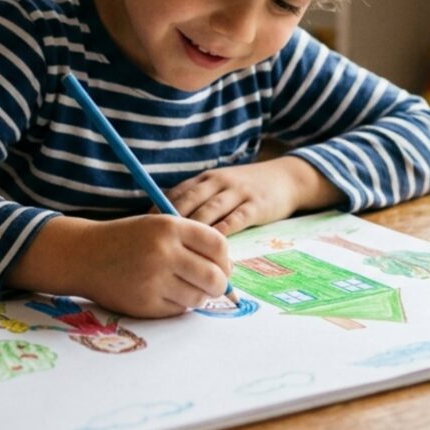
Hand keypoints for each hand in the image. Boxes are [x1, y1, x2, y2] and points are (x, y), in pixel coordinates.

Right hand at [79, 215, 231, 317]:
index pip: (218, 245)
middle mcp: (163, 252)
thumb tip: (228, 269)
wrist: (85, 255)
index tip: (220, 265)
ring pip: (198, 297)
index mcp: (169, 227)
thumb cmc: (128, 240)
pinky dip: (177, 304)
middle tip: (212, 284)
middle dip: (219, 284)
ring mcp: (153, 280)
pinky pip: (178, 310)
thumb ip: (192, 242)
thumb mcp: (158, 225)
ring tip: (182, 286)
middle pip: (215, 277)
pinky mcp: (145, 303)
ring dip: (197, 296)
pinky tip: (162, 293)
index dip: (224, 259)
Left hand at [166, 156, 342, 235]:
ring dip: (193, 231)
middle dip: (170, 222)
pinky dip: (221, 233)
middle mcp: (217, 182)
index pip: (176, 194)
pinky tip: (211, 248)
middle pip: (188, 201)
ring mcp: (237, 192)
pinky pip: (235, 219)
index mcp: (205, 179)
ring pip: (209, 211)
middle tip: (155, 244)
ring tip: (178, 251)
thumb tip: (165, 226)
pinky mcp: (255, 205)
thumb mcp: (220, 187)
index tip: (143, 231)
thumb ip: (197, 202)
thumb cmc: (246, 189)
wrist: (286, 179)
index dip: (158, 211)